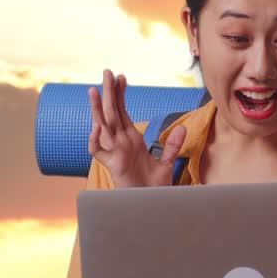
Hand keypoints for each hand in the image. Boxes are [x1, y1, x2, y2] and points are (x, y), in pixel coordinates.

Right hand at [88, 68, 187, 187]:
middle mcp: (121, 143)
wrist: (152, 205)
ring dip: (97, 109)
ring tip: (94, 90)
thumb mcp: (167, 163)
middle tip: (106, 72)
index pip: (122, 111)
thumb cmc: (155, 187)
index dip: (120, 95)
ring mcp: (115, 153)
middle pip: (111, 113)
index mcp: (132, 140)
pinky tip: (98, 126)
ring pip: (102, 127)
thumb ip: (172, 146)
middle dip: (108, 93)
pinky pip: (98, 152)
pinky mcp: (113, 166)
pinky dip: (96, 140)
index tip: (121, 77)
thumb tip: (182, 128)